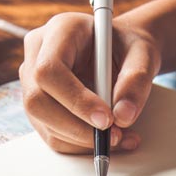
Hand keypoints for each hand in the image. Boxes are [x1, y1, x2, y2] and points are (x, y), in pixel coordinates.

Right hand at [20, 12, 160, 153]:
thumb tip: (123, 116)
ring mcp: (33, 81)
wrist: (121, 52)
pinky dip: (80, 145)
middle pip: (37, 100)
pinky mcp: (39, 105)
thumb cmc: (128, 47)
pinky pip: (52, 133)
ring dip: (81, 140)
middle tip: (112, 135)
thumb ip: (137, 79)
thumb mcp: (142, 53)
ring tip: (119, 137)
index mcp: (60, 30)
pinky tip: (106, 139)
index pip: (50, 70)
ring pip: (42, 121)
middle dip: (76, 127)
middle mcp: (37, 53)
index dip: (75, 99)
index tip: (106, 119)